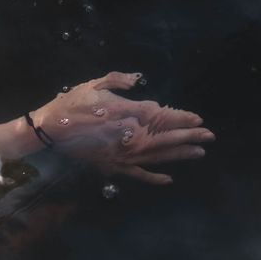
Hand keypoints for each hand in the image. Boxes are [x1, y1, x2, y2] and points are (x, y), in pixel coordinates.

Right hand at [34, 73, 212, 184]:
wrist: (50, 130)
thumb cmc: (72, 104)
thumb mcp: (95, 84)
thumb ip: (120, 80)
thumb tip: (139, 80)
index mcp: (128, 113)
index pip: (162, 116)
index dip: (181, 117)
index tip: (198, 118)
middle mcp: (130, 136)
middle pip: (166, 137)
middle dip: (190, 136)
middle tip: (210, 136)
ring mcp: (123, 155)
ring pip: (158, 156)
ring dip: (180, 154)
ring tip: (200, 152)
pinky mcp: (113, 167)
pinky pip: (138, 174)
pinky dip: (154, 177)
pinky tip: (169, 179)